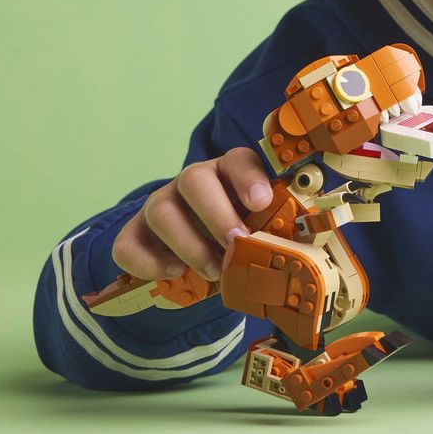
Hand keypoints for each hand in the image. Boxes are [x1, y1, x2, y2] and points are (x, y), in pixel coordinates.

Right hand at [112, 146, 274, 283]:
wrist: (197, 253)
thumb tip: (304, 250)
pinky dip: (149, 262)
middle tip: (235, 244)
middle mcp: (191, 183)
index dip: (249, 178)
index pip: (237, 160)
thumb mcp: (259, 229)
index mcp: (228, 174)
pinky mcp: (135, 234)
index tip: (261, 202)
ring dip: (189, 244)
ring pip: (160, 211)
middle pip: (193, 180)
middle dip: (215, 213)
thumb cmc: (237, 238)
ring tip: (214, 271)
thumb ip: (276, 231)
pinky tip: (175, 273)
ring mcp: (160, 205)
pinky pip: (128, 244)